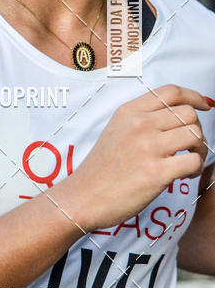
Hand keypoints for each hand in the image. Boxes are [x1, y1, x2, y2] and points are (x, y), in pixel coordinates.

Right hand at [54, 85, 211, 231]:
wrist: (85, 196)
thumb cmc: (102, 168)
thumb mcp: (115, 130)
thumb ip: (141, 119)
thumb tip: (175, 116)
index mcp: (128, 112)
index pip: (170, 92)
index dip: (193, 96)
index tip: (204, 105)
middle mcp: (139, 125)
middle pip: (187, 113)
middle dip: (197, 129)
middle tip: (191, 145)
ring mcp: (148, 147)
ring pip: (194, 134)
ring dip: (199, 149)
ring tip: (188, 160)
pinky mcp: (156, 172)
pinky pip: (194, 161)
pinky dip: (196, 168)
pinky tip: (185, 174)